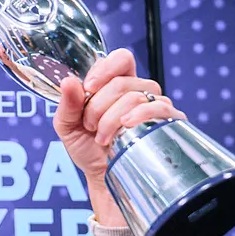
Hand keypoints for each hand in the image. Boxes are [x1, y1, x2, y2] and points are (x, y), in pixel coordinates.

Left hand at [52, 48, 185, 180]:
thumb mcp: (68, 126)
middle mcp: (138, 90)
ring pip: (135, 96)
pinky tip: (125, 127)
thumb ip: (67, 104)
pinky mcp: (167, 121)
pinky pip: (158, 108)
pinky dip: (138, 116)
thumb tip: (68, 82)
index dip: (104, 70)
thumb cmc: (88, 149)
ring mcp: (155, 105)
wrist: (103, 176)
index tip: (88, 89)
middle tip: (90, 125)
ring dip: (112, 118)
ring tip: (102, 137)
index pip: (120, 59)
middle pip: (122, 81)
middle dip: (98, 106)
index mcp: (116, 83)